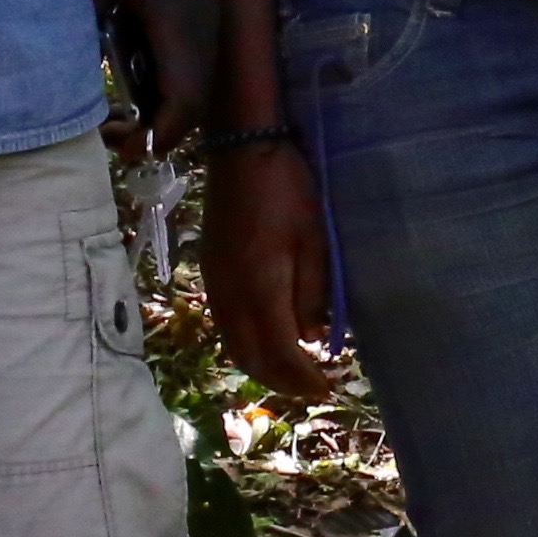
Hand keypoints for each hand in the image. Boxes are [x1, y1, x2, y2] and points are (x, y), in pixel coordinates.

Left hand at [90, 0, 223, 155]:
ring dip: (159, 96)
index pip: (181, 110)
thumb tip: (61, 73)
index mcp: (182, 31)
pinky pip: (191, 54)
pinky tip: (127, 45)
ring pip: (193, 80)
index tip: (114, 140)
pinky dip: (164, 68)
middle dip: (155, 125)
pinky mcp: (207, 2)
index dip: (152, 138)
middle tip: (110, 125)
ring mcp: (211, 17)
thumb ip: (82, 24)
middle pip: (192, 105)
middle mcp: (206, 32)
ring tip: (114, 91)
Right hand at [206, 139, 336, 399]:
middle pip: (250, 357)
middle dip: (281, 380)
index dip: (302, 378)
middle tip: (311, 387)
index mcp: (259, 288)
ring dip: (261, 364)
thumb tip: (311, 337)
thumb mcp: (314, 238)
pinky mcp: (210, 271)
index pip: (280, 352)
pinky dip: (246, 343)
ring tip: (291, 369)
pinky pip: (225, 324)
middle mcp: (230, 294)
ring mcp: (215, 283)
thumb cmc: (287, 189)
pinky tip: (267, 336)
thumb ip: (312, 292)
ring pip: (233, 343)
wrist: (241, 148)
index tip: (327, 388)